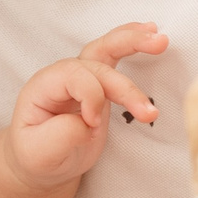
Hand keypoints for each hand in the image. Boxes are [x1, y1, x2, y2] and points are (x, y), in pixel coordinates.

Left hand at [0, 23, 168, 191]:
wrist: (40, 163)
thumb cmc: (35, 157)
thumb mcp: (38, 154)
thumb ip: (61, 136)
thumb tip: (91, 123)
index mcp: (43, 87)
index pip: (73, 77)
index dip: (90, 97)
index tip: (93, 125)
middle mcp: (62, 77)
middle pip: (95, 62)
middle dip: (125, 74)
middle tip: (151, 87)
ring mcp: (81, 78)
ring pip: (106, 49)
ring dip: (134, 43)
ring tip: (161, 41)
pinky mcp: (98, 86)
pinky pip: (114, 57)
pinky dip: (133, 44)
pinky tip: (153, 34)